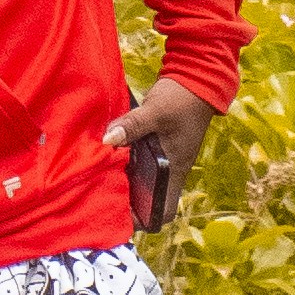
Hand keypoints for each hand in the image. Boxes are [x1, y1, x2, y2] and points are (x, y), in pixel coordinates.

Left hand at [108, 79, 216, 216]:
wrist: (196, 75)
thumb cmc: (181, 99)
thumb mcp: (155, 112)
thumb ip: (132, 126)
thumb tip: (107, 140)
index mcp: (175, 170)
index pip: (164, 210)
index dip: (145, 219)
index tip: (121, 215)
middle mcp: (169, 169)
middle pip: (148, 198)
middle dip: (127, 202)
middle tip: (99, 197)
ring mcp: (163, 157)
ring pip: (142, 180)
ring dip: (124, 181)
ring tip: (97, 179)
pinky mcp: (156, 143)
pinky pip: (139, 161)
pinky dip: (124, 162)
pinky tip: (106, 154)